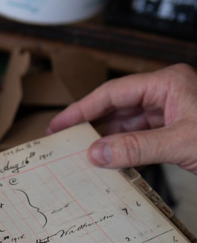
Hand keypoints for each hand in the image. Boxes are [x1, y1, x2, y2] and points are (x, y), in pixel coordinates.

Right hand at [48, 63, 196, 174]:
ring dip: (108, 139)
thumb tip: (98, 153)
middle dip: (92, 124)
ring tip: (83, 154)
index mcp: (168, 83)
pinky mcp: (175, 129)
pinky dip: (125, 149)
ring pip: (129, 123)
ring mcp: (172, 111)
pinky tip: (111, 159)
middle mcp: (167, 93)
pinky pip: (142, 136)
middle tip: (65, 140)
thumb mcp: (182, 144)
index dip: (83, 109)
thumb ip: (137, 148)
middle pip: (118, 106)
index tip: (60, 124)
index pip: (114, 93)